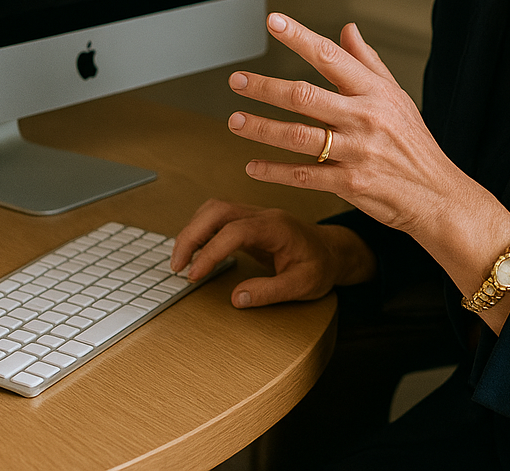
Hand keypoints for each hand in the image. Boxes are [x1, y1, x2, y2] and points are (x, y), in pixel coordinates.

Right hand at [171, 198, 375, 307]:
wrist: (333, 251)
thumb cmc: (321, 266)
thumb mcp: (302, 286)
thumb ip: (270, 292)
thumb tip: (237, 298)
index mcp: (276, 227)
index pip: (234, 231)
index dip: (210, 251)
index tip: (194, 275)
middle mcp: (263, 215)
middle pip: (217, 210)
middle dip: (190, 235)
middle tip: (176, 266)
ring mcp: (255, 215)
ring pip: (214, 210)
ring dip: (192, 231)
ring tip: (181, 260)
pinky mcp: (249, 221)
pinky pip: (218, 217)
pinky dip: (201, 231)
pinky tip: (196, 252)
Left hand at [227, 13, 484, 248]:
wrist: (437, 194)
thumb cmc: (414, 144)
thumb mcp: (397, 96)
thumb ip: (367, 62)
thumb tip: (347, 29)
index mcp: (375, 92)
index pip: (331, 57)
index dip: (300, 38)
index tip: (274, 22)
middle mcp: (364, 117)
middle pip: (304, 96)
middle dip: (265, 87)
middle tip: (237, 80)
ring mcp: (356, 151)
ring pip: (297, 136)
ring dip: (261, 128)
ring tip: (235, 121)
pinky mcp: (350, 183)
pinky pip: (303, 175)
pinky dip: (274, 171)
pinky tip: (253, 166)